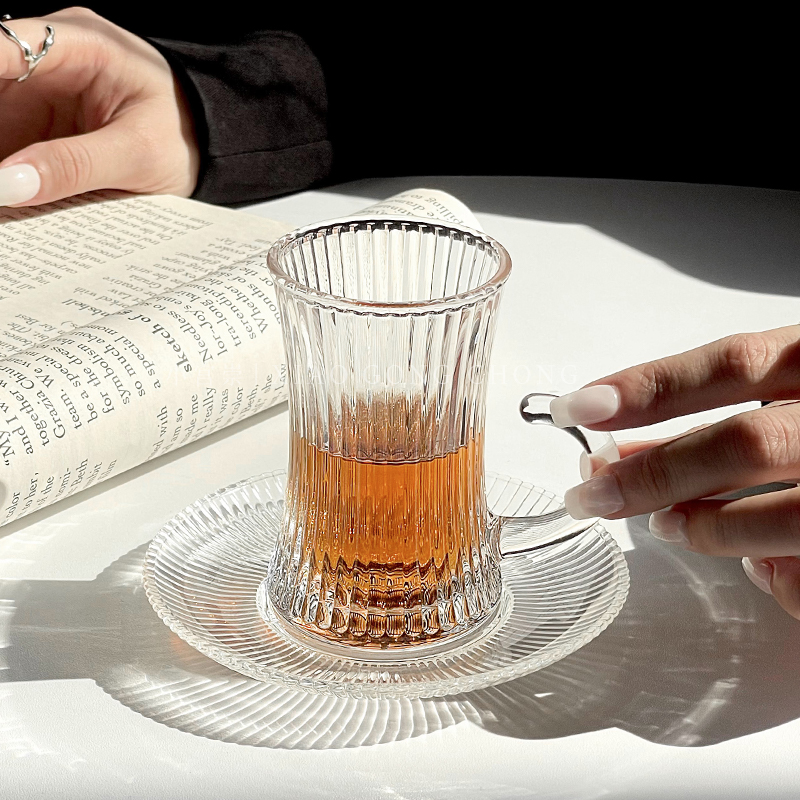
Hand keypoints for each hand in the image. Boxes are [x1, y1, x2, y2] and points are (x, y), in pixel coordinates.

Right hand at [0, 7, 198, 205]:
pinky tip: (11, 193)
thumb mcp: (138, 154)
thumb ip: (75, 166)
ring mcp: (44, 90)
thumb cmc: (188, 134)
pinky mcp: (42, 123)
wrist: (211, 145)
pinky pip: (9, 141)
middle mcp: (52, 58)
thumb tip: (7, 184)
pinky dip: (8, 168)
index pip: (2, 47)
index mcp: (81, 43)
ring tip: (5, 192)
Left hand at [550, 324, 799, 619]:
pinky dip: (772, 575)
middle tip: (591, 495)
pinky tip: (755, 561)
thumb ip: (726, 412)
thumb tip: (624, 451)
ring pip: (780, 520)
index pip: (730, 364)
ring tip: (664, 525)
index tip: (577, 408)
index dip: (647, 387)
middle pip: (743, 444)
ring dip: (706, 529)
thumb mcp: (793, 392)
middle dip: (655, 474)